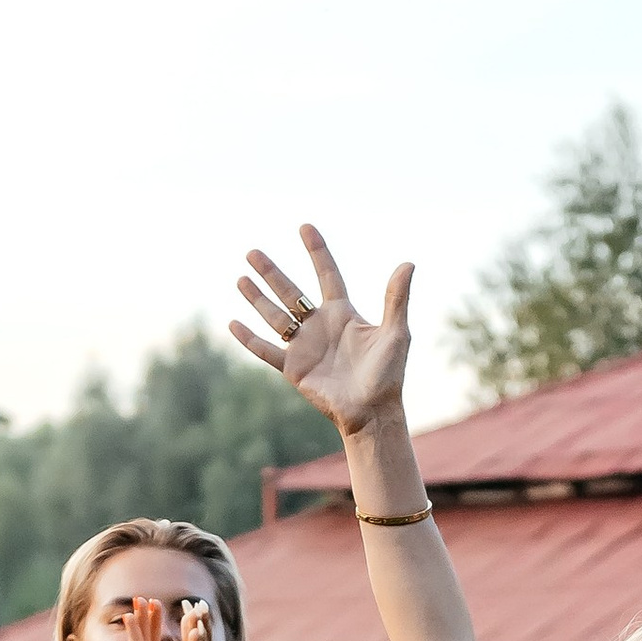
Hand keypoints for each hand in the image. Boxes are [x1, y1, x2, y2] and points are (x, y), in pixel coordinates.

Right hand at [231, 224, 414, 439]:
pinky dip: (250, 339)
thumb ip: (396, 299)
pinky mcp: (294, 369)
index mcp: (343, 314)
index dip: (316, 251)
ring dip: (257, 298)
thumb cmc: (388, 374)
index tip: (304, 228)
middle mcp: (320, 326)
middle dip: (272, 272)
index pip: (327, 274)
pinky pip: (267, 350)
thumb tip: (408, 263)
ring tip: (241, 279)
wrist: (372, 412)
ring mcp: (304, 347)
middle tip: (252, 252)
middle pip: (291, 292)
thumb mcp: (395, 333)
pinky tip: (233, 323)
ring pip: (275, 317)